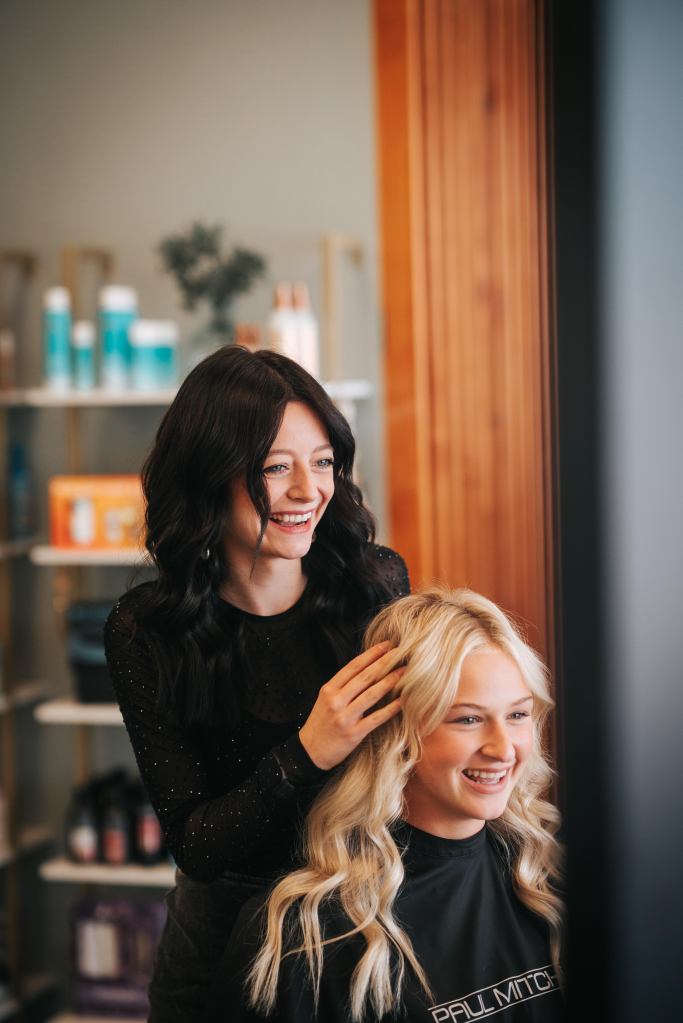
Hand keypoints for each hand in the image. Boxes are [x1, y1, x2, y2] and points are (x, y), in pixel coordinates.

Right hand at [298, 642, 403, 770]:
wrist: (309, 752)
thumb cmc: (321, 723)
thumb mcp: (325, 700)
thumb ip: (343, 686)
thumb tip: (368, 669)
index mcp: (329, 689)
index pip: (353, 666)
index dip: (372, 654)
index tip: (387, 645)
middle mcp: (336, 701)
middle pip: (364, 677)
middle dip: (384, 662)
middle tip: (401, 652)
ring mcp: (344, 717)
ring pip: (371, 694)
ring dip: (390, 681)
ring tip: (405, 672)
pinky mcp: (353, 734)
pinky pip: (376, 718)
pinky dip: (391, 709)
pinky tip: (402, 701)